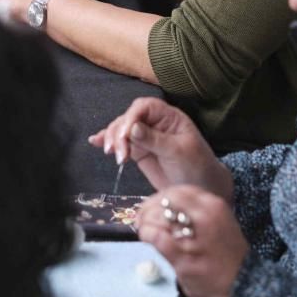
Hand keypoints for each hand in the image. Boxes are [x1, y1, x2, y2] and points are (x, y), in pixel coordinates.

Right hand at [88, 97, 230, 197]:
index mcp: (169, 117)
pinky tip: (95, 142)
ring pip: (121, 130)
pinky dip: (107, 141)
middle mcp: (155, 123)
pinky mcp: (138, 151)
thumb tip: (132, 127)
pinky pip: (120, 143)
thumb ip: (155, 139)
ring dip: (113, 140)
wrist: (202, 190)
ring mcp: (145, 137)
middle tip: (118, 154)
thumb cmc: (197, 168)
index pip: (144, 107)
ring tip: (114, 156)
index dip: (131, 117)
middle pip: (128, 118)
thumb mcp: (179, 152)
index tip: (125, 135)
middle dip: (119, 134)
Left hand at [137, 185, 247, 296]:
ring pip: (156, 217)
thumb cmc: (228, 257)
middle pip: (164, 201)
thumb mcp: (218, 224)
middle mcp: (204, 216)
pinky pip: (155, 236)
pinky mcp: (182, 256)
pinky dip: (146, 234)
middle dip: (148, 208)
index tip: (153, 206)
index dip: (160, 197)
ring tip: (143, 229)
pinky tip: (146, 238)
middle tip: (141, 218)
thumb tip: (166, 208)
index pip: (177, 191)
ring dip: (144, 222)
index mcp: (213, 206)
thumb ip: (195, 214)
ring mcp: (193, 236)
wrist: (243, 287)